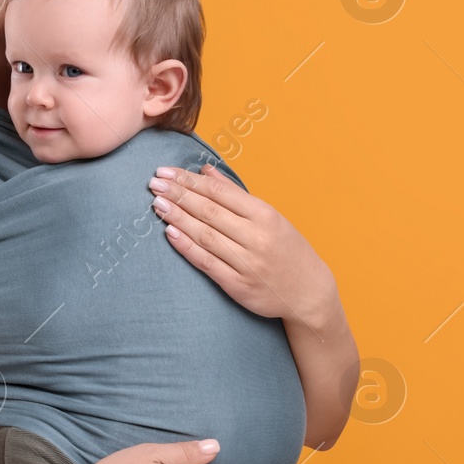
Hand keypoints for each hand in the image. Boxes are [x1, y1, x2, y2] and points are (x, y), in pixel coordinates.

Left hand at [148, 163, 334, 327]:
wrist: (309, 292)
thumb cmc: (287, 249)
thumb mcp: (270, 216)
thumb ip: (235, 194)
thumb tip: (206, 171)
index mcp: (266, 216)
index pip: (220, 193)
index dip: (190, 181)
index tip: (166, 171)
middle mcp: (257, 237)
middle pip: (209, 212)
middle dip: (179, 195)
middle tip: (155, 183)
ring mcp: (247, 263)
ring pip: (205, 235)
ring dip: (178, 218)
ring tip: (157, 203)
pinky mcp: (238, 285)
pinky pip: (207, 263)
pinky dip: (187, 247)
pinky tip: (170, 233)